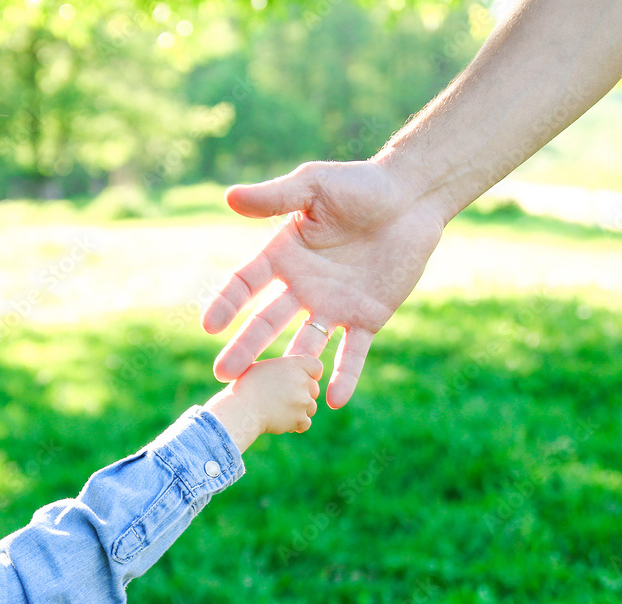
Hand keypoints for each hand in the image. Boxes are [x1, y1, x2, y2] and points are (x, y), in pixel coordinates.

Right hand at [202, 160, 446, 408]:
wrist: (412, 198)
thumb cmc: (360, 185)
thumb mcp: (313, 186)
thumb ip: (275, 197)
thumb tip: (229, 197)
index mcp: (285, 256)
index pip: (246, 284)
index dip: (227, 304)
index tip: (209, 326)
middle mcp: (304, 286)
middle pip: (268, 321)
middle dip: (246, 347)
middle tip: (224, 374)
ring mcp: (335, 305)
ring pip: (306, 342)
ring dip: (290, 366)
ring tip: (274, 390)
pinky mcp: (367, 317)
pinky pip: (353, 352)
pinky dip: (345, 376)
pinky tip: (334, 401)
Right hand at [204, 355, 322, 452]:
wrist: (241, 409)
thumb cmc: (245, 387)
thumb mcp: (261, 368)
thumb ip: (281, 369)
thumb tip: (288, 376)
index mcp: (293, 364)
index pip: (316, 366)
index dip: (311, 374)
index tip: (303, 380)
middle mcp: (302, 380)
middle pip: (314, 389)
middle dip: (303, 395)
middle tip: (285, 399)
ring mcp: (303, 401)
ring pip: (310, 407)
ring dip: (299, 411)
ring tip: (279, 411)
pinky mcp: (300, 419)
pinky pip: (305, 423)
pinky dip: (295, 425)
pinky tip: (281, 422)